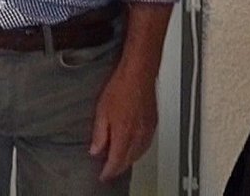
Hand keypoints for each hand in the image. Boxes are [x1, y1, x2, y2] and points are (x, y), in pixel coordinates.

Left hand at [89, 64, 157, 181]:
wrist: (138, 73)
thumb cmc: (121, 87)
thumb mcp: (101, 111)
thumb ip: (99, 134)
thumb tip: (95, 150)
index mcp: (124, 134)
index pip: (117, 161)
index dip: (108, 171)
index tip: (103, 176)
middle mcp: (138, 135)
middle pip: (129, 160)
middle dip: (118, 168)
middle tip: (109, 170)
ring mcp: (147, 130)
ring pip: (139, 154)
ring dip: (129, 160)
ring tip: (120, 162)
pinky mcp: (153, 124)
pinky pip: (146, 144)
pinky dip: (138, 151)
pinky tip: (133, 148)